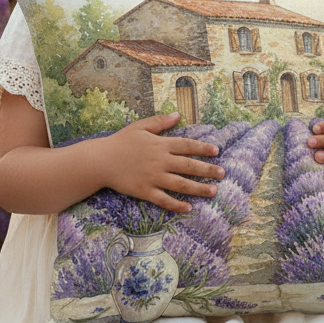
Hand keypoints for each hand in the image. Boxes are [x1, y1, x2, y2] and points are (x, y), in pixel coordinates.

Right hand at [98, 112, 223, 213]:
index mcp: (160, 144)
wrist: (100, 161)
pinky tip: (188, 208)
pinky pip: (164, 200)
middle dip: (208, 170)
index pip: (187, 145)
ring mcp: (153, 177)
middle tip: (222, 173)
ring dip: (198, 188)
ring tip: (213, 191)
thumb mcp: (140, 127)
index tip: (216, 151)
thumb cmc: (120, 142)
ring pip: (181, 184)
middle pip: (189, 166)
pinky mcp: (145, 191)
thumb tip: (178, 115)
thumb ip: (160, 122)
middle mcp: (160, 161)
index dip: (203, 148)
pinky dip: (177, 204)